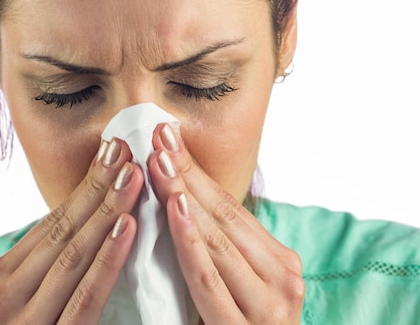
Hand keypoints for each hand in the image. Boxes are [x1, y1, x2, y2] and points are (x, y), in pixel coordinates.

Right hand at [0, 138, 144, 324]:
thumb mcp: (40, 289)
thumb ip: (60, 256)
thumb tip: (96, 203)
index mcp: (1, 277)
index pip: (52, 223)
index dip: (86, 184)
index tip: (114, 148)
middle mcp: (2, 297)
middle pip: (63, 232)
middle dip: (98, 187)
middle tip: (127, 149)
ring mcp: (22, 322)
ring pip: (73, 257)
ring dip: (106, 211)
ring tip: (132, 175)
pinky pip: (85, 298)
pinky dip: (106, 260)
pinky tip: (126, 227)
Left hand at [147, 124, 304, 324]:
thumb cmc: (235, 322)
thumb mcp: (231, 277)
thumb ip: (214, 243)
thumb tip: (178, 190)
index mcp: (278, 260)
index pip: (230, 205)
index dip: (196, 169)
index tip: (166, 137)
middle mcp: (284, 278)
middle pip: (223, 216)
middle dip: (186, 174)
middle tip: (157, 139)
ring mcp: (271, 306)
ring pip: (217, 241)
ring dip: (183, 197)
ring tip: (158, 162)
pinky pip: (209, 280)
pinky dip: (190, 242)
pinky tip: (174, 209)